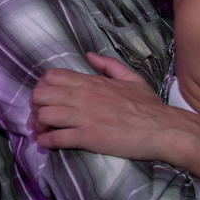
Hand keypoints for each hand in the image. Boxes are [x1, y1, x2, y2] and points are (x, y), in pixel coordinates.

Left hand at [29, 53, 177, 160]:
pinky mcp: (88, 137)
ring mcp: (85, 116)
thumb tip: (89, 55)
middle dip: (36, 106)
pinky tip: (47, 143)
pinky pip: (56, 138)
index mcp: (92, 81)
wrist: (164, 129)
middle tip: (40, 117)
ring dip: (38, 126)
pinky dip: (46, 142)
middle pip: (41, 95)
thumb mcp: (131, 78)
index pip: (51, 76)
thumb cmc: (149, 106)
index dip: (42, 87)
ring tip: (42, 132)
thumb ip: (108, 65)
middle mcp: (84, 96)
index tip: (46, 98)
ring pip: (44, 115)